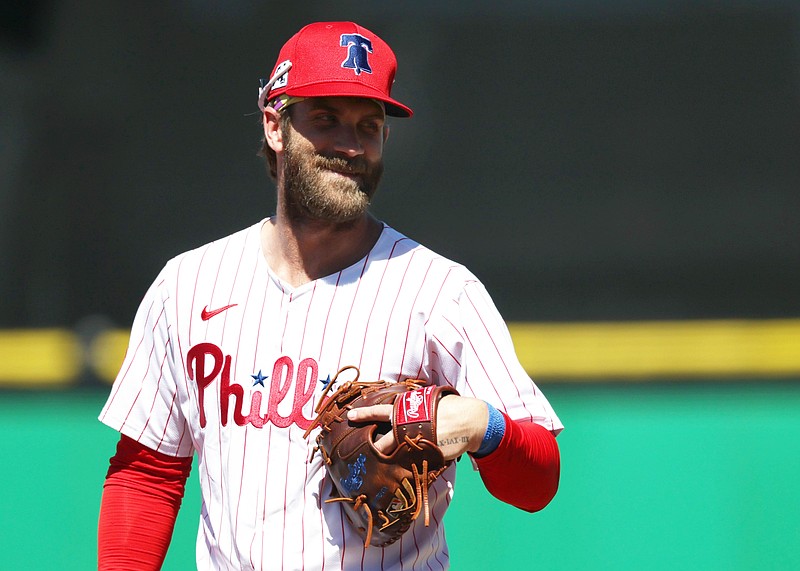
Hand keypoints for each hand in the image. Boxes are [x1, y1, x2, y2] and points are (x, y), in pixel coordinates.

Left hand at [346, 394, 488, 460]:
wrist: (469, 421)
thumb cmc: (448, 408)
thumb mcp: (427, 401)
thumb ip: (411, 407)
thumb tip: (399, 406)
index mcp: (407, 412)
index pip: (381, 412)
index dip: (365, 414)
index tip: (351, 415)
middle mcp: (409, 428)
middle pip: (385, 441)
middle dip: (372, 447)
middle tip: (357, 451)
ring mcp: (418, 443)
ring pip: (397, 454)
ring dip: (389, 459)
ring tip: (378, 465)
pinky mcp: (428, 455)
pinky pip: (414, 462)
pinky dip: (408, 466)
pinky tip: (401, 472)